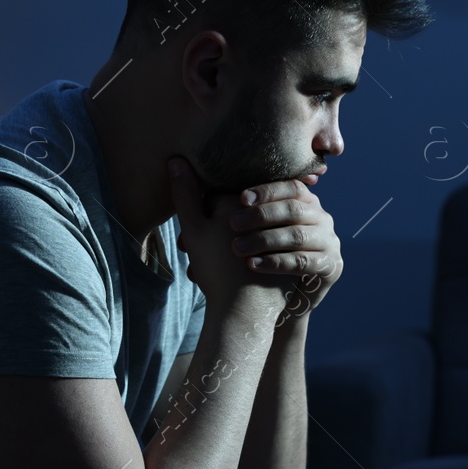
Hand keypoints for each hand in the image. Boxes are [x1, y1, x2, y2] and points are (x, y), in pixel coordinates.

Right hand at [166, 156, 278, 310]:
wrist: (245, 309)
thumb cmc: (216, 269)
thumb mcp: (193, 229)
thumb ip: (185, 195)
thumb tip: (176, 159)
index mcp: (243, 198)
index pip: (221, 194)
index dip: (206, 213)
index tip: (201, 235)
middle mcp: (267, 210)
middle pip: (241, 211)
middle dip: (225, 229)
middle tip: (212, 254)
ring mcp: (281, 230)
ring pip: (255, 230)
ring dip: (243, 243)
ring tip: (228, 266)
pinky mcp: (291, 251)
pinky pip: (272, 248)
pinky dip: (260, 256)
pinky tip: (245, 273)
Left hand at [224, 178, 342, 320]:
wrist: (275, 299)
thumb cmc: (258, 256)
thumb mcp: (250, 228)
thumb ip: (236, 206)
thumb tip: (198, 182)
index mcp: (305, 202)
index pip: (291, 187)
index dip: (267, 191)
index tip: (240, 198)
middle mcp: (321, 218)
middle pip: (293, 210)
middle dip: (261, 215)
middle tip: (233, 224)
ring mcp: (329, 242)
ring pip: (297, 236)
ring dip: (264, 240)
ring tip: (236, 248)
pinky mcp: (331, 266)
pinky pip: (302, 262)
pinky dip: (276, 263)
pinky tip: (252, 265)